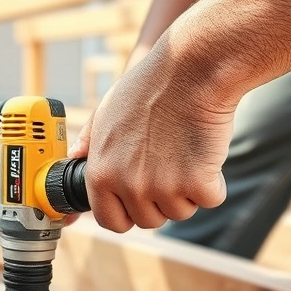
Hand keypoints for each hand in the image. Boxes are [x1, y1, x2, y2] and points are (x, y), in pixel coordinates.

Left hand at [67, 55, 232, 232]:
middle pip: (148, 220)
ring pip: (180, 212)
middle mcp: (128, 185)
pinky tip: (206, 152)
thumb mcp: (106, 111)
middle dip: (162, 200)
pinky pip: (209, 199)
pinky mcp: (196, 183)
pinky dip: (214, 182)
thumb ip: (90, 141)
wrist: (191, 70)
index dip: (127, 213)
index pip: (111, 221)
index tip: (140, 201)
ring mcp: (163, 187)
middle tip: (171, 164)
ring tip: (187, 152)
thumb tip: (76, 157)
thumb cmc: (150, 86)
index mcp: (101, 173)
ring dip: (189, 190)